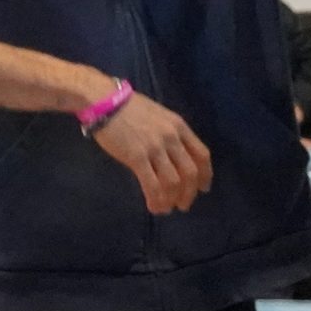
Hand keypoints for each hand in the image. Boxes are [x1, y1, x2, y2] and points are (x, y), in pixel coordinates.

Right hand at [91, 92, 213, 213]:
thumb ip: (169, 134)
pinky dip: (156, 199)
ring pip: (173, 181)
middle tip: (183, 205)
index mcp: (179, 127)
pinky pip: (152, 184)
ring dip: (172, 199)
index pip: (202, 155)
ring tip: (166, 208)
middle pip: (190, 172)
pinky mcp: (137, 156)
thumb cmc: (128, 108)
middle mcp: (172, 138)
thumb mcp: (158, 116)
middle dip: (189, 193)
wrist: (104, 101)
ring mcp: (155, 147)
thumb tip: (172, 157)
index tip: (202, 188)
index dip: (205, 175)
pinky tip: (153, 206)